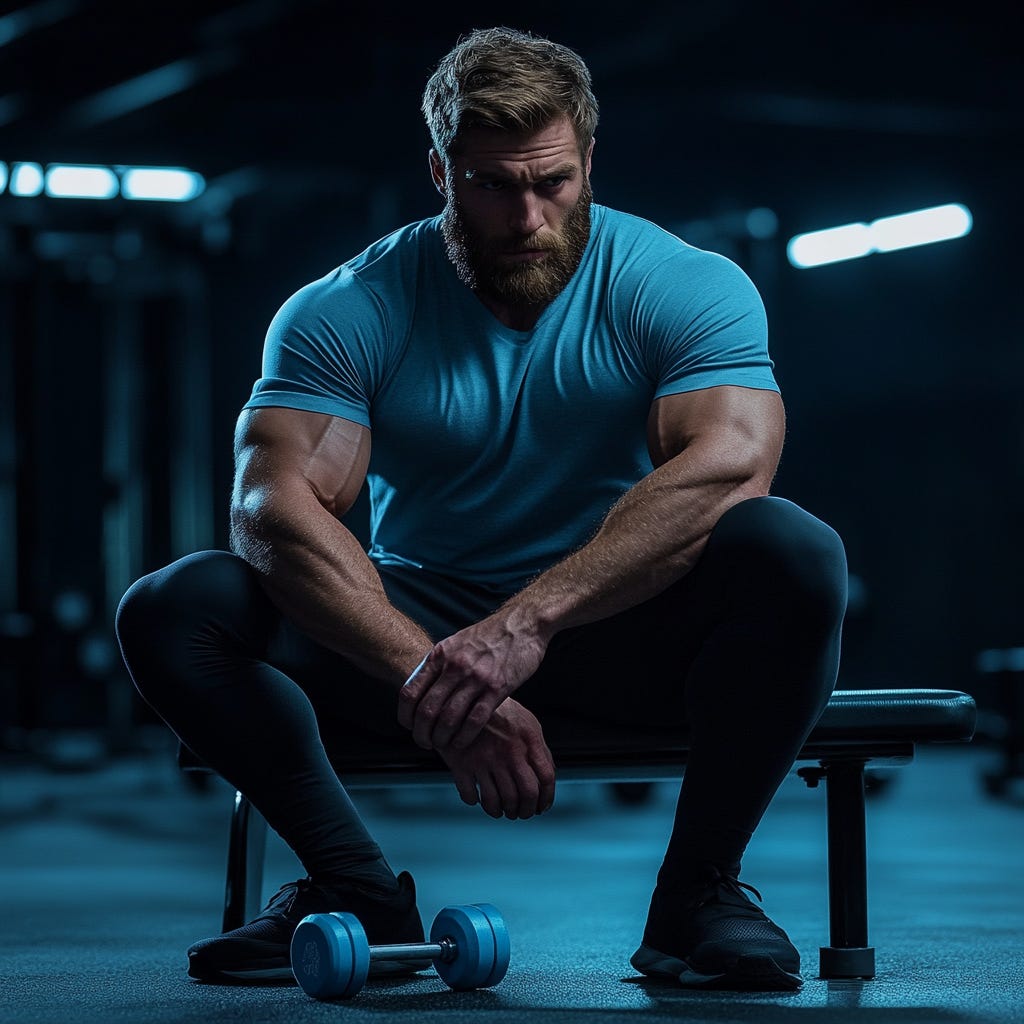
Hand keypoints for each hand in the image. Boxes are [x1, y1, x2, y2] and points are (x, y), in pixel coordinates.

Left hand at [397, 613, 546, 749]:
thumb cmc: (488, 635)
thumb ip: (438, 663)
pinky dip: (464, 737)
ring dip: (441, 738)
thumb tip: (420, 685)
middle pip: (427, 710)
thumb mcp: (455, 642)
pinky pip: (475, 720)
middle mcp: (455, 666)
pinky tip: (461, 742)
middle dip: (422, 733)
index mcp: (440, 655)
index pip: (410, 692)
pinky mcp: (497, 688)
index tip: (409, 726)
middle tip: (424, 742)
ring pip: (449, 718)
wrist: (521, 623)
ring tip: (441, 745)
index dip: (405, 716)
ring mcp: (476, 678)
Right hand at [434, 699, 555, 818]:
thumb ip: (540, 749)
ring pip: (498, 801)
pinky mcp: (461, 764)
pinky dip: (475, 803)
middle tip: (520, 814)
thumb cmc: (500, 714)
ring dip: (501, 812)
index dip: (546, 798)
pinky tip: (477, 798)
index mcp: (528, 740)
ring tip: (501, 811)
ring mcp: (484, 759)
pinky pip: (471, 796)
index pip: (546, 778)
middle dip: (525, 811)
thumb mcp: (527, 724)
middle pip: (525, 794)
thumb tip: (551, 777)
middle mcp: (508, 751)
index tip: (541, 808)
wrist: (462, 700)